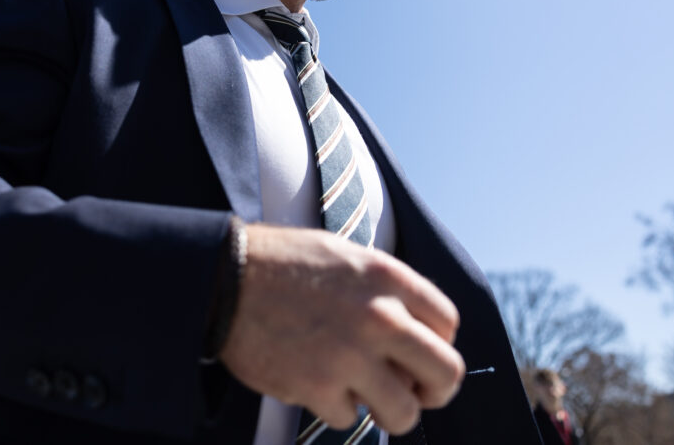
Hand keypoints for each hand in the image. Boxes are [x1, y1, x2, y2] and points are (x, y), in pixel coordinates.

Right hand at [218, 224, 464, 434]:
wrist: (225, 278)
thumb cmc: (282, 263)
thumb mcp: (345, 254)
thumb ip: (385, 288)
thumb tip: (415, 328)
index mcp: (387, 278)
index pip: (448, 324)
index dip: (440, 344)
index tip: (422, 354)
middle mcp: (378, 317)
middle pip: (445, 373)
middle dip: (436, 392)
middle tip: (418, 394)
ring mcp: (349, 356)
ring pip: (404, 412)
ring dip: (390, 411)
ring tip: (370, 399)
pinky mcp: (317, 387)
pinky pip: (350, 419)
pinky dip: (335, 408)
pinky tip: (317, 383)